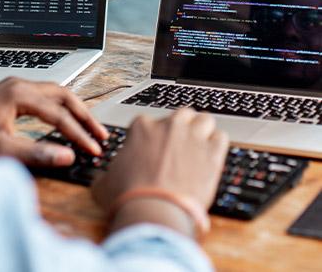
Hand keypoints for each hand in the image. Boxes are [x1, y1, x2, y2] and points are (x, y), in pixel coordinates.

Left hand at [0, 77, 107, 166]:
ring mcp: (14, 87)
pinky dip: (60, 108)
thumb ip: (36, 153)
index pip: (58, 113)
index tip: (93, 150)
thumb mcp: (1, 149)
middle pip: (62, 94)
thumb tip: (67, 156)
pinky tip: (66, 121)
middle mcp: (18, 85)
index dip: (78, 133)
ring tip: (90, 128)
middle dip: (84, 115)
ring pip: (55, 93)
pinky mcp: (11, 94)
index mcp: (18, 94)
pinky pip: (44, 96)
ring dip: (74, 110)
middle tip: (101, 135)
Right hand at [92, 108, 227, 234]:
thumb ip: (108, 174)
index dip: (154, 137)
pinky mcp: (212, 153)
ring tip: (200, 147)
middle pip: (181, 115)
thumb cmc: (128, 197)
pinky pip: (221, 137)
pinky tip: (212, 157)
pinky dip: (218, 145)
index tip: (155, 151)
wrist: (153, 212)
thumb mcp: (105, 182)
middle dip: (181, 127)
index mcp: (141, 127)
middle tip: (180, 146)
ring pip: (204, 119)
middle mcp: (168, 126)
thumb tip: (103, 181)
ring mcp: (192, 137)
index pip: (151, 122)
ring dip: (202, 130)